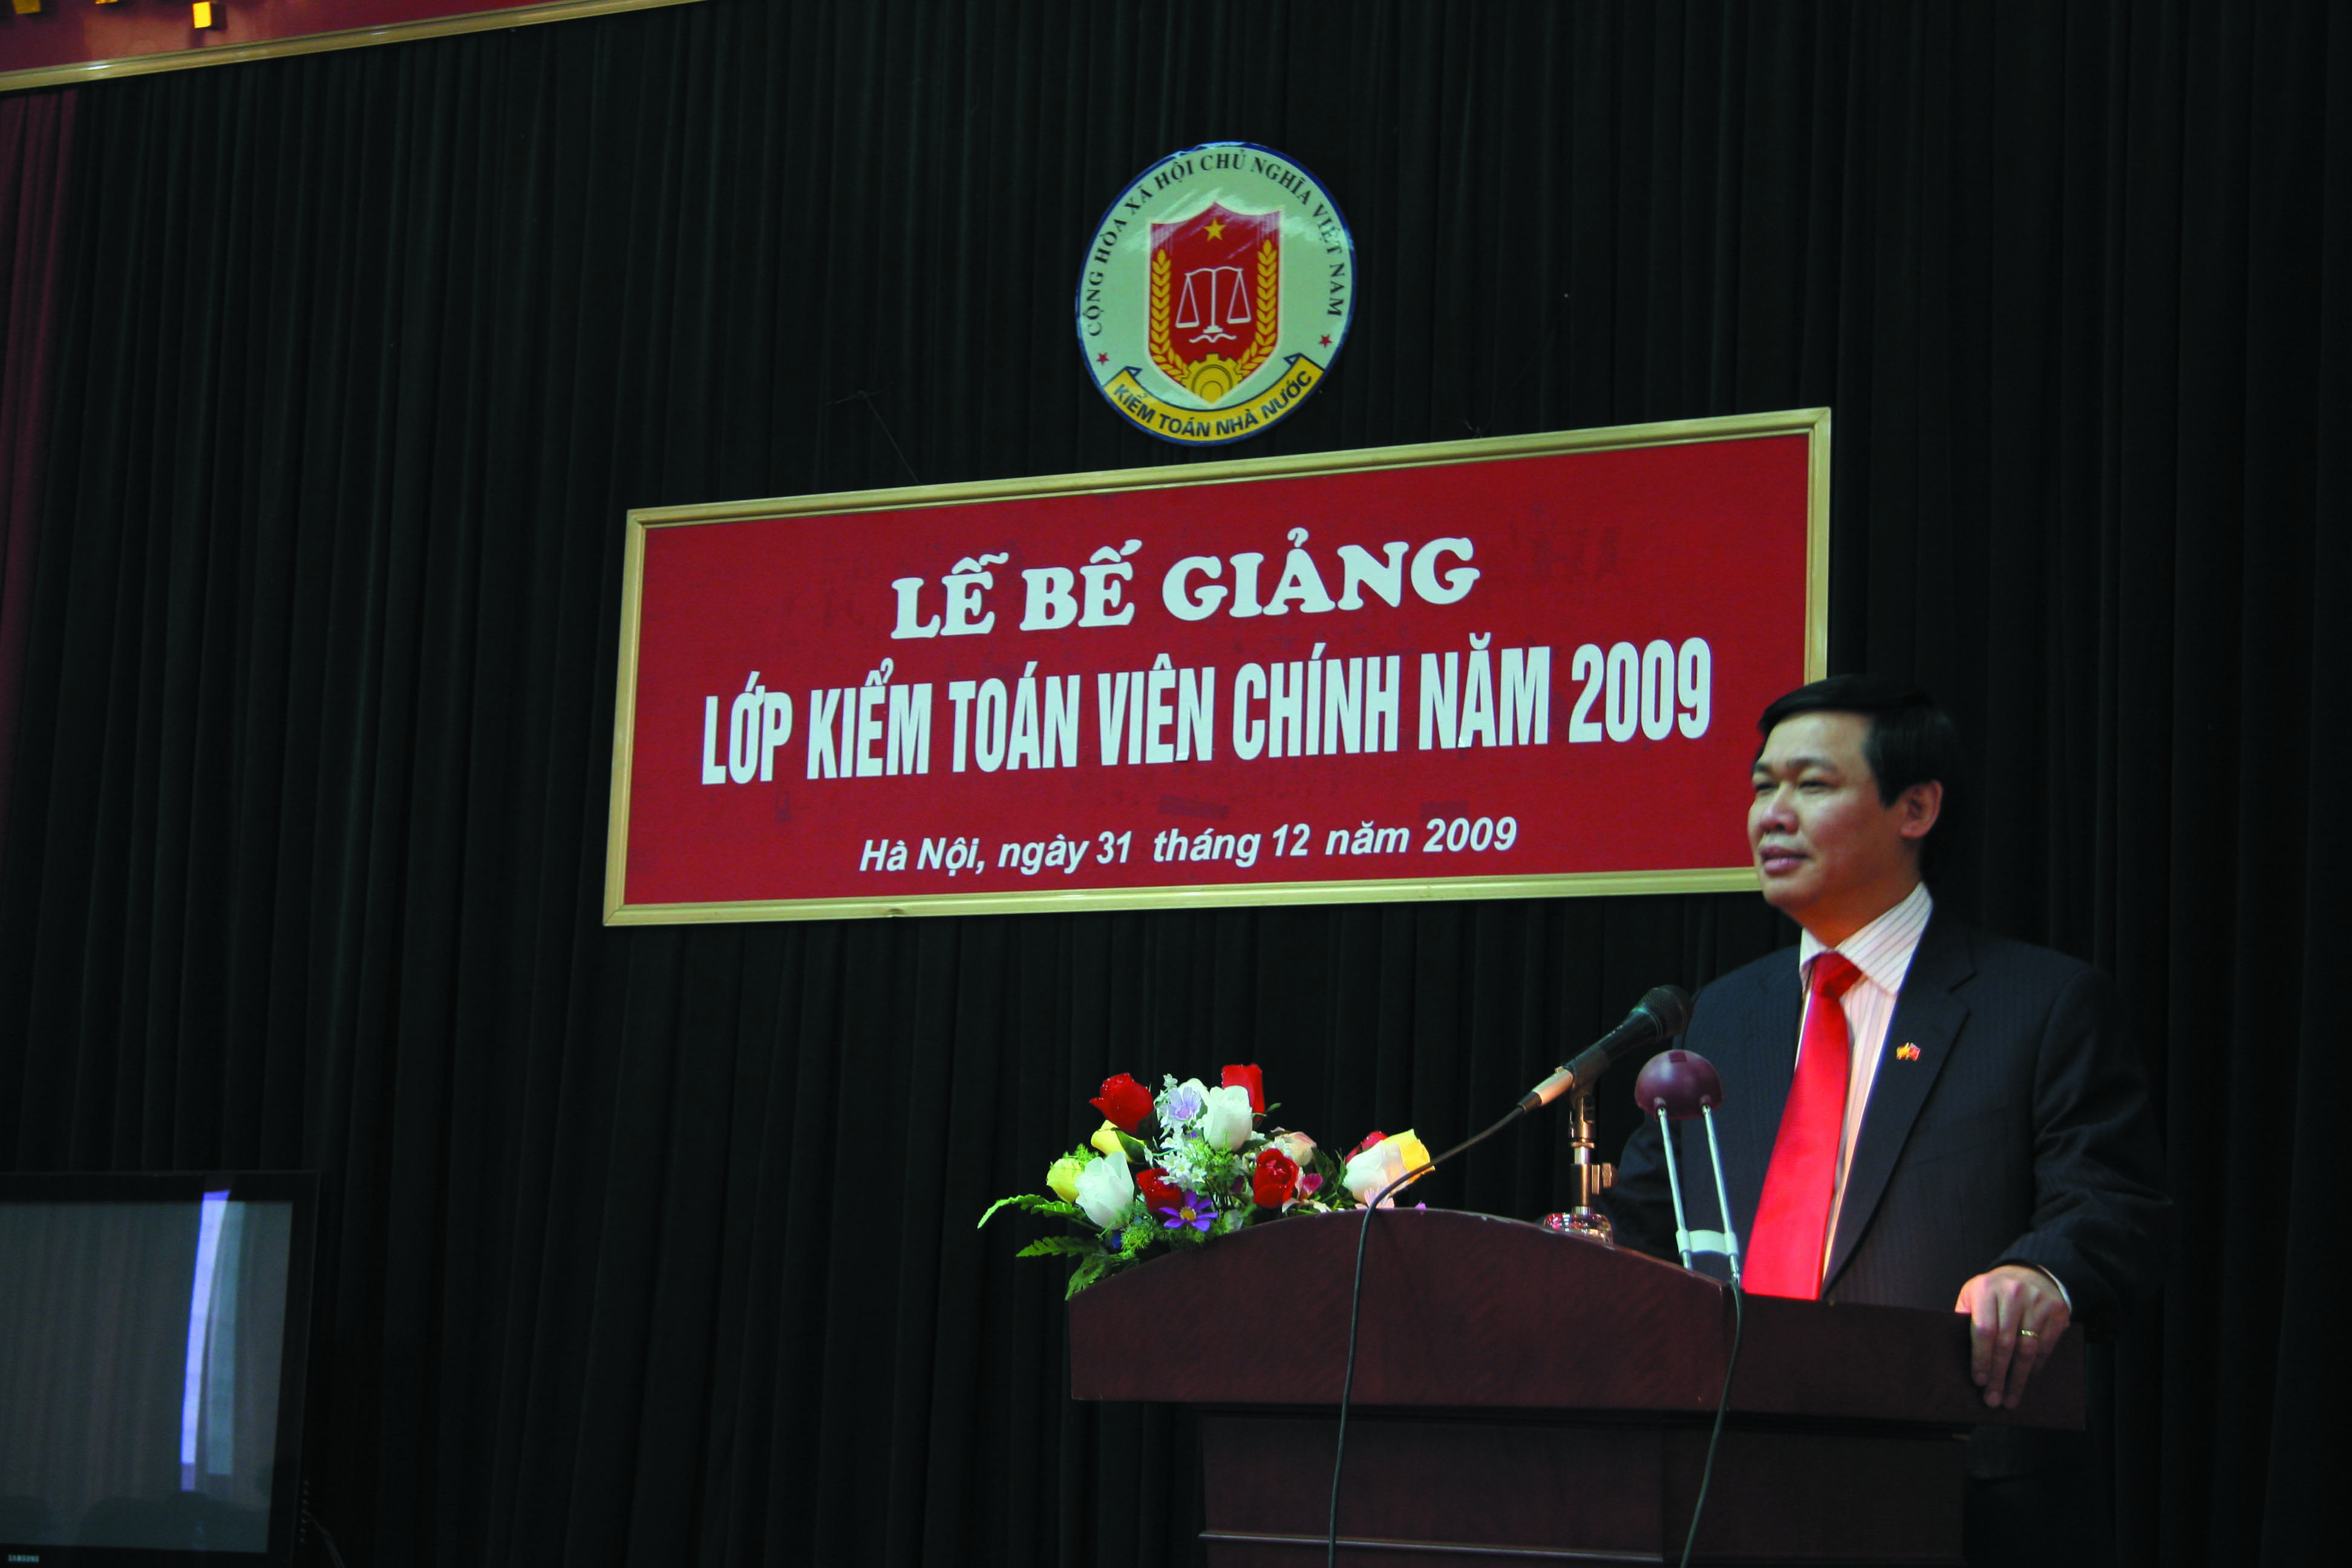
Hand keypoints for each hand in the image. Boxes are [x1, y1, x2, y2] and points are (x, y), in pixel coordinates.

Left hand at [1954, 1264, 2069, 1409]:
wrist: (2029, 1273)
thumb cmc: (1994, 1291)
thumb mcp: (1973, 1295)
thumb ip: (1965, 1318)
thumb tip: (1955, 1354)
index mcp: (1986, 1289)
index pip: (1983, 1330)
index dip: (1981, 1359)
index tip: (1978, 1381)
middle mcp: (2013, 1293)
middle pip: (2005, 1344)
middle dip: (1999, 1376)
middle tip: (1994, 1399)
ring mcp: (2037, 1302)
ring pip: (2027, 1349)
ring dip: (2018, 1378)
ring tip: (2010, 1398)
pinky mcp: (2056, 1311)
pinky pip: (2045, 1347)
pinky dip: (2035, 1367)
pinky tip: (2027, 1380)